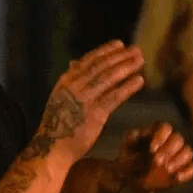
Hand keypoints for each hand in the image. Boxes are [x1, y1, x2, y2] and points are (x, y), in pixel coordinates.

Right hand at [29, 41, 144, 163]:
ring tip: (140, 61)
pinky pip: (115, 96)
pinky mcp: (95, 114)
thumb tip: (74, 62)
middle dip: (120, 57)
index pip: (88, 61)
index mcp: (65, 82)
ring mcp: (84, 100)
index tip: (119, 44)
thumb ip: (70, 81)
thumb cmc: (57, 124)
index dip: (105, 51)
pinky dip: (128, 87)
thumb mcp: (59, 97)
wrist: (52, 147)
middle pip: (101, 66)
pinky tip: (139, 80)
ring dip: (126, 67)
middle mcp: (74, 87)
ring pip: (109, 78)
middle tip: (136, 50)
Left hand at [116, 122, 192, 190]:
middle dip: (168, 150)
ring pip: (188, 151)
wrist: (131, 181)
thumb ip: (135, 155)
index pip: (165, 127)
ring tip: (166, 169)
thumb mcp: (124, 158)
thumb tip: (152, 155)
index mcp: (154, 134)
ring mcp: (177, 155)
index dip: (161, 137)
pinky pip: (192, 168)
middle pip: (178, 139)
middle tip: (157, 161)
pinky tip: (176, 178)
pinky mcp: (182, 169)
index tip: (151, 149)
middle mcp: (168, 142)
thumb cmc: (126, 164)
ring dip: (178, 160)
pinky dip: (186, 173)